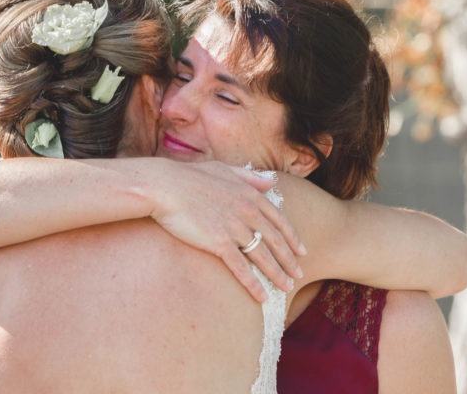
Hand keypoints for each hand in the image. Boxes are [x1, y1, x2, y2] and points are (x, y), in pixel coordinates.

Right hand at [147, 160, 305, 301]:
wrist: (164, 186)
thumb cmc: (190, 177)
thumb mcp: (224, 169)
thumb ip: (249, 176)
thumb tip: (270, 182)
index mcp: (250, 194)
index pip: (279, 220)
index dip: (292, 238)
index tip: (301, 251)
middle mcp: (247, 210)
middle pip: (276, 241)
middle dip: (290, 260)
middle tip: (300, 274)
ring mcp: (234, 227)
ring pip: (263, 256)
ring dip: (277, 274)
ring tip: (287, 287)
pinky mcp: (219, 242)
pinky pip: (241, 268)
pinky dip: (254, 284)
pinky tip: (263, 297)